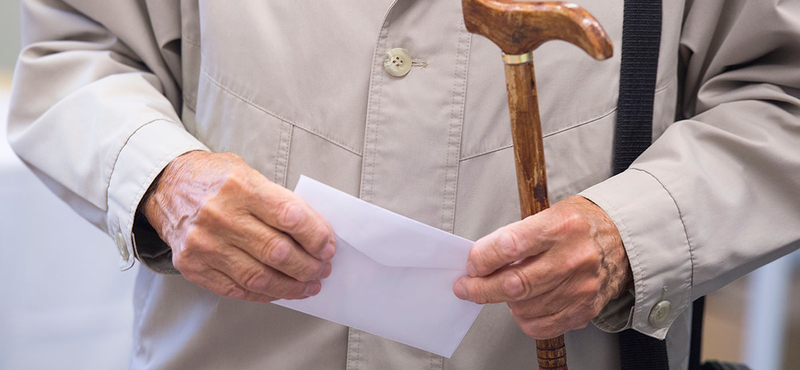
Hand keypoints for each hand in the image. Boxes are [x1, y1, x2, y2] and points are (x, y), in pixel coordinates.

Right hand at [142, 151, 334, 302]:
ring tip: (309, 285)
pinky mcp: (193, 266)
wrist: (166, 186)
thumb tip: (316, 234)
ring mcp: (204, 244)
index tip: (329, 247)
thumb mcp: (248, 173)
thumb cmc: (215, 178)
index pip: (290, 216)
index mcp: (239, 186)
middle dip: (309, 266)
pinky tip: (280, 290)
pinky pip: (236, 289)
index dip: (316, 236)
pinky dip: (264, 294)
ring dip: (291, 286)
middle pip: (278, 252)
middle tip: (323, 269)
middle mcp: (220, 215)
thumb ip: (279, 201)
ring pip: (259, 277)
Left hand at [453, 195, 631, 338]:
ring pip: (524, 308)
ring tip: (508, 288)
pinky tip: (525, 304)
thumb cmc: (580, 225)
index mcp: (560, 226)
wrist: (624, 240)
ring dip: (505, 301)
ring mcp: (581, 287)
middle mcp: (573, 257)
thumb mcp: (549, 213)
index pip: (509, 246)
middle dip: (481, 288)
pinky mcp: (584, 309)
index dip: (481, 259)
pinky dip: (524, 318)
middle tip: (467, 287)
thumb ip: (515, 236)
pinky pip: (541, 325)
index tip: (471, 265)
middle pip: (513, 284)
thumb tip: (480, 260)